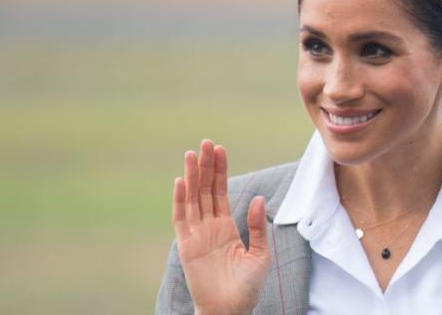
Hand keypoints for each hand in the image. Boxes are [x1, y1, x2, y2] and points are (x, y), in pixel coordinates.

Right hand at [172, 140, 270, 314]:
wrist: (230, 309)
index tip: (220, 149)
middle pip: (205, 190)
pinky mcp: (187, 246)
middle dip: (206, 166)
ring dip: (192, 176)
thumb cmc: (246, 286)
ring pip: (193, 199)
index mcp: (226, 226)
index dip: (220, 171)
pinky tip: (182, 181)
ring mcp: (196, 235)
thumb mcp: (259, 253)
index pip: (221, 192)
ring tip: (193, 154)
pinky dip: (181, 200)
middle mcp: (209, 227)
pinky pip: (182, 219)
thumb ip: (257, 226)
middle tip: (206, 142)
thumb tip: (260, 198)